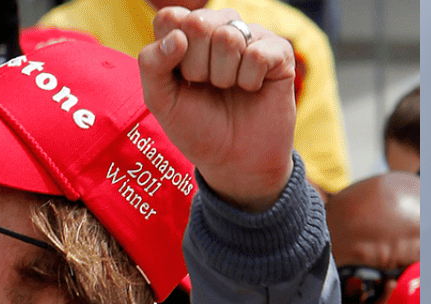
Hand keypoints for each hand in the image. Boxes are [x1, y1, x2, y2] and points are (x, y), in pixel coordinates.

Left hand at [138, 7, 296, 211]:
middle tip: (206, 86)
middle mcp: (218, 28)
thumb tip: (177, 37)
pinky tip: (252, 89)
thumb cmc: (196, 127)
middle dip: (196, 67)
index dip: (170, 51)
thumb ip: (152, 65)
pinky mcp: (278, 50)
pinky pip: (257, 53)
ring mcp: (250, 36)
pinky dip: (249, 81)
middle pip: (198, 23)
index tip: (179, 78)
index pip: (170, 17)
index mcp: (185, 35)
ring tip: (228, 89)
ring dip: (223, 76)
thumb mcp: (161, 102)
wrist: (233, 159)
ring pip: (228, 37)